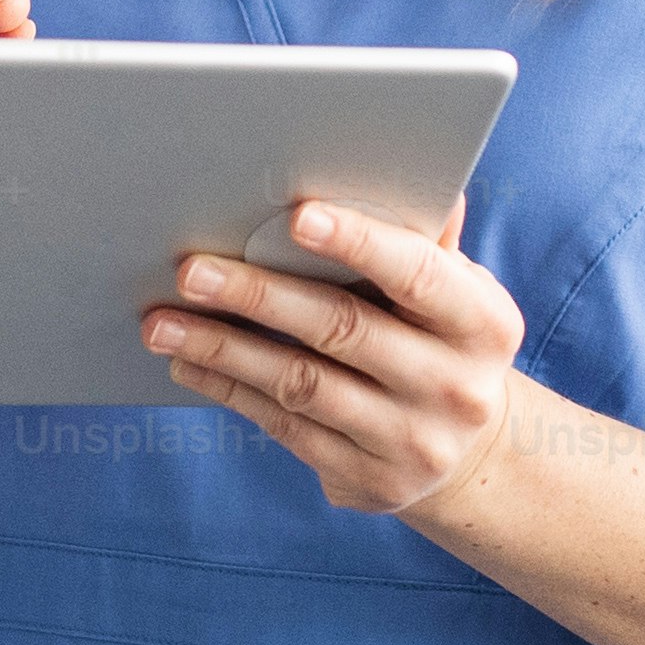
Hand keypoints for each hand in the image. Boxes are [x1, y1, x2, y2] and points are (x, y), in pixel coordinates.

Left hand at [146, 197, 528, 519]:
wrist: (471, 456)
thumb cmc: (443, 341)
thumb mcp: (459, 293)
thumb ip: (424, 239)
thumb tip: (402, 165)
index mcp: (483, 322)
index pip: (418, 274)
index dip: (360, 242)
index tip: (297, 215)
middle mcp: (454, 386)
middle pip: (343, 329)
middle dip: (259, 296)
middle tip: (190, 269)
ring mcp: (411, 441)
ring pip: (301, 384)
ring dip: (223, 349)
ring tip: (161, 322)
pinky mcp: (366, 479)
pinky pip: (284, 426)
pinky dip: (230, 389)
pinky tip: (188, 362)